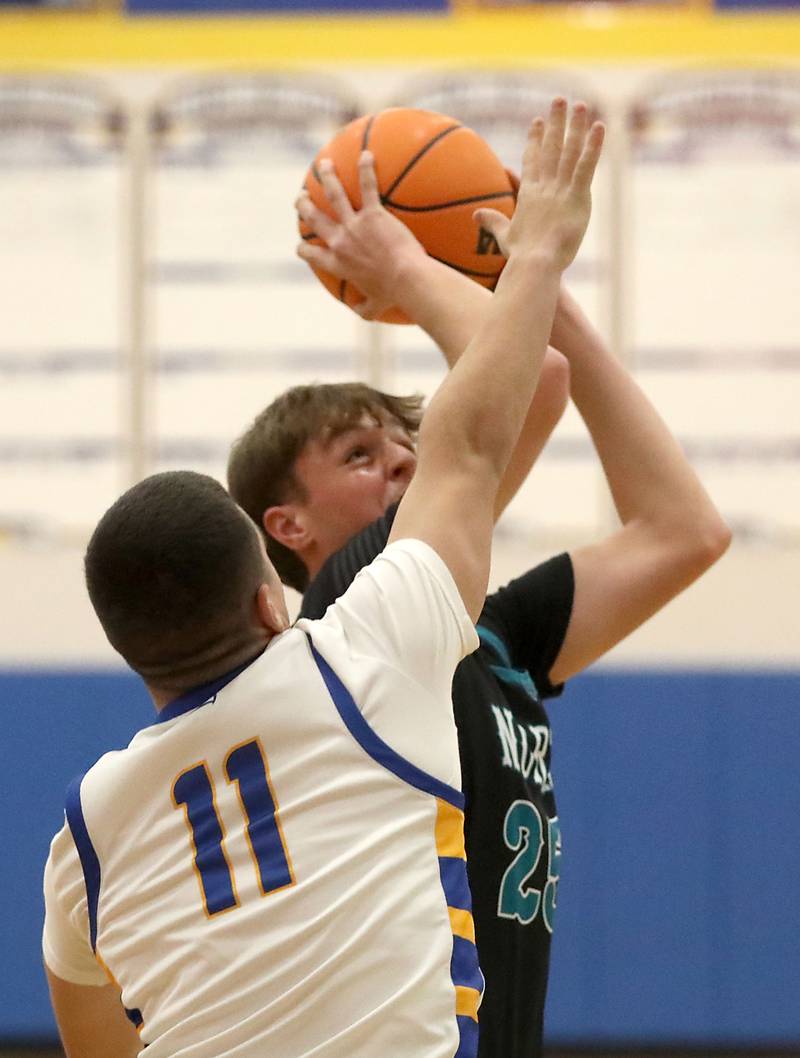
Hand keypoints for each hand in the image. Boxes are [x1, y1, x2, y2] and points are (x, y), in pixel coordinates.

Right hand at [296, 152, 428, 319]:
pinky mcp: (374, 214)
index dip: (303, 248)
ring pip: (334, 195)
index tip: (302, 245)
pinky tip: (367, 154)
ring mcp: (355, 225)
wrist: (407, 280)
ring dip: (327, 177)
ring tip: (323, 165)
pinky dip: (366, 169)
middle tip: (302, 197)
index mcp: (337, 263)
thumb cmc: (393, 296)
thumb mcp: (374, 307)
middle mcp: (340, 241)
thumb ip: (363, 308)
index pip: (310, 254)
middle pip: (314, 218)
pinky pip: (368, 187)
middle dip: (304, 206)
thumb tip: (361, 312)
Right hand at [474, 98, 603, 272]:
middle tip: (560, 100)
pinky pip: (586, 166)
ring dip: (576, 126)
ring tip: (581, 105)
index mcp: (529, 194)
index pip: (532, 160)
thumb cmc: (521, 255)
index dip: (535, 139)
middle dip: (555, 122)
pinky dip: (593, 147)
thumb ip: (492, 221)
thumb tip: (475, 214)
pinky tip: (600, 128)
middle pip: (551, 148)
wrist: (534, 263)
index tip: (538, 120)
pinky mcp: (577, 197)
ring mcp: (560, 190)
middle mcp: (544, 186)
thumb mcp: (504, 236)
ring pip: (569, 151)